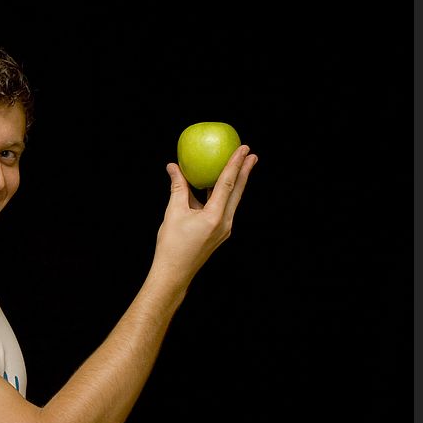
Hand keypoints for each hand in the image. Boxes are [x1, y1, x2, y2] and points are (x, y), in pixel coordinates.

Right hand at [152, 144, 257, 288]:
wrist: (174, 272)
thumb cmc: (171, 244)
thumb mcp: (173, 212)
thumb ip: (177, 187)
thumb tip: (173, 167)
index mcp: (214, 216)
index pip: (228, 184)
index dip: (235, 164)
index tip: (243, 149)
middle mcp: (224, 222)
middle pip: (237, 191)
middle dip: (245, 172)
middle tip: (251, 154)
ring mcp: (224, 229)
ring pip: (232, 200)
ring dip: (236, 183)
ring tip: (240, 168)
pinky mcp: (219, 233)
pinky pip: (224, 209)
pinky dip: (223, 195)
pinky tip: (217, 188)